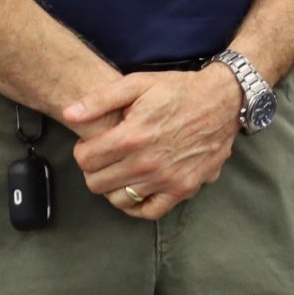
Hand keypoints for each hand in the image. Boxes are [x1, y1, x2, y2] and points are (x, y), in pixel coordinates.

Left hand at [63, 68, 243, 221]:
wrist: (224, 100)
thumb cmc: (179, 90)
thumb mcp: (138, 83)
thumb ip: (100, 99)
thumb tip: (69, 114)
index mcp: (131, 137)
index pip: (85, 160)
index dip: (84, 150)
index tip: (95, 143)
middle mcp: (147, 163)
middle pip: (97, 183)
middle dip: (95, 169)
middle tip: (107, 156)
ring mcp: (166, 179)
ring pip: (118, 199)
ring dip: (113, 186)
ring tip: (122, 169)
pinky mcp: (184, 188)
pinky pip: (149, 211)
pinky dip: (137, 205)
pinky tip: (136, 190)